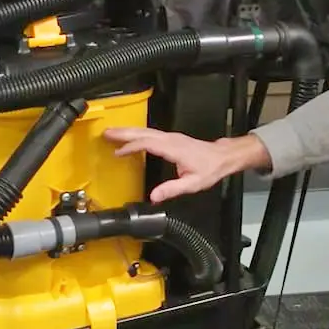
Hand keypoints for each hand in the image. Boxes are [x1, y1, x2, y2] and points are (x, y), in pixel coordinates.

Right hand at [103, 126, 266, 203]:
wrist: (222, 157)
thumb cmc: (209, 169)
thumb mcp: (192, 184)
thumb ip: (172, 189)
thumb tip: (154, 197)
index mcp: (174, 148)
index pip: (148, 144)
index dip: (132, 147)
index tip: (118, 153)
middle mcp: (171, 139)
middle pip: (143, 133)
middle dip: (123, 133)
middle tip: (106, 133)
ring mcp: (171, 137)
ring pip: (145, 131)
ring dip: (128, 131)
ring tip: (111, 133)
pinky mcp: (171, 138)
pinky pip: (150, 133)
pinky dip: (136, 134)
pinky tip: (129, 137)